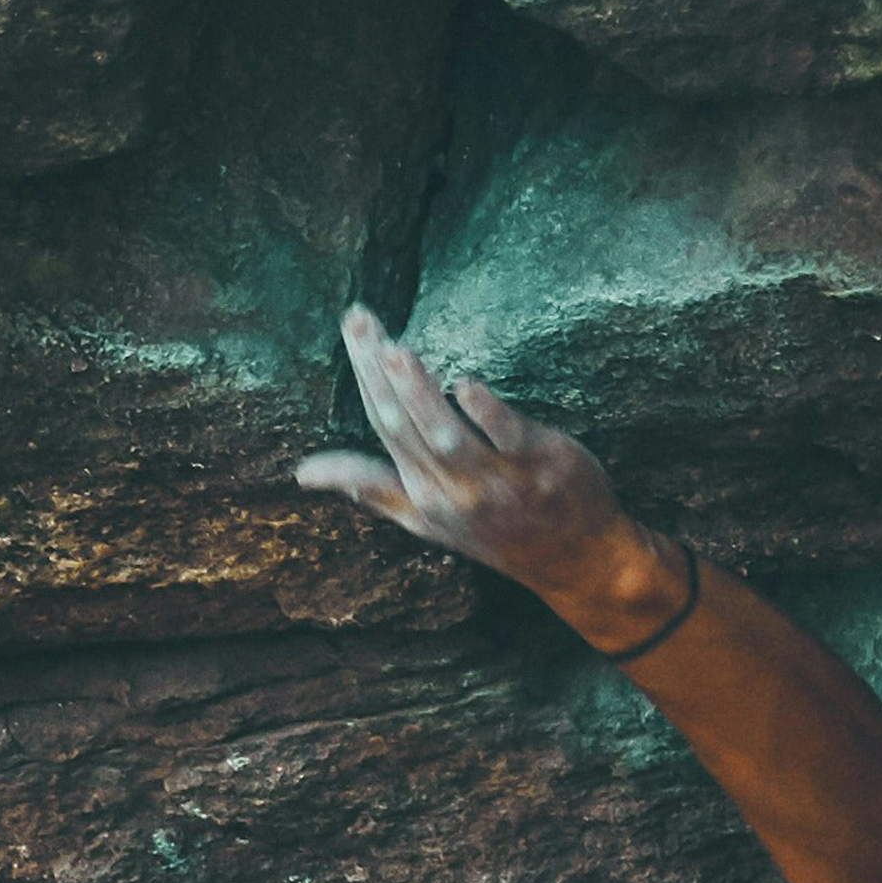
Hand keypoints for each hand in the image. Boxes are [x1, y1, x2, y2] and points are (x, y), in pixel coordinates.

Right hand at [295, 307, 681, 648]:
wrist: (577, 563)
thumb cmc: (499, 534)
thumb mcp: (425, 520)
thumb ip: (370, 487)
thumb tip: (304, 473)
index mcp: (422, 494)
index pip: (384, 425)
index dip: (364, 376)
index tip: (352, 326)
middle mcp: (452, 490)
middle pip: (405, 424)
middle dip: (377, 371)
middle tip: (359, 319)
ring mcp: (496, 481)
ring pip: (446, 435)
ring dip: (418, 394)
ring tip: (394, 350)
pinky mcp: (540, 467)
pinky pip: (508, 439)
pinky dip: (486, 414)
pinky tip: (467, 384)